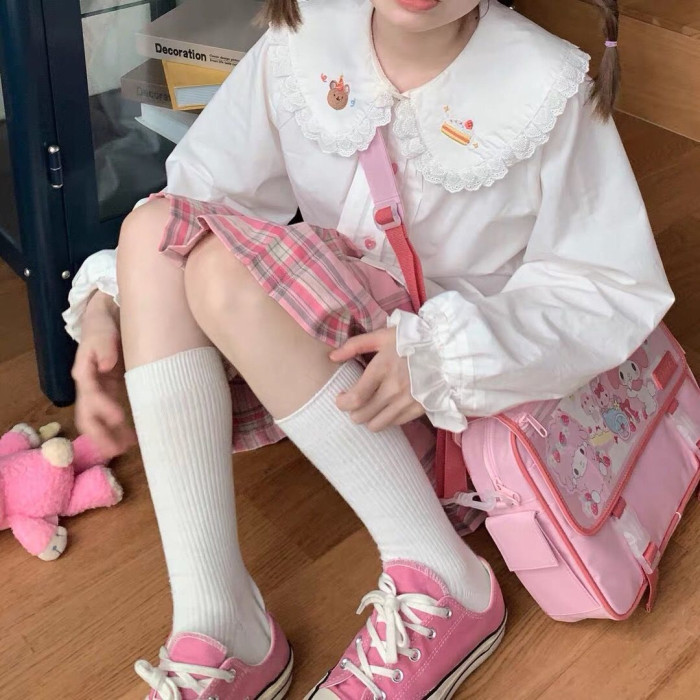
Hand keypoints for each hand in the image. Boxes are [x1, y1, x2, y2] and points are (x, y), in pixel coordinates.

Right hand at [72, 292, 134, 457]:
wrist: (107, 319)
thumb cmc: (103, 326)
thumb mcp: (102, 331)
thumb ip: (103, 346)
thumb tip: (105, 363)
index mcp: (84, 371)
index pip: (91, 394)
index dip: (104, 407)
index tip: (120, 417)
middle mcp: (88, 386)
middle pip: (87, 415)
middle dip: (100, 434)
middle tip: (116, 449)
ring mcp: (98, 391)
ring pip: (97, 420)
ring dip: (108, 437)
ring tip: (125, 449)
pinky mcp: (110, 392)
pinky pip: (109, 416)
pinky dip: (118, 429)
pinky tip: (132, 439)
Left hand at [330, 327, 424, 430]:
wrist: (448, 351)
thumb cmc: (413, 340)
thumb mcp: (383, 336)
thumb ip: (355, 345)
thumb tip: (332, 357)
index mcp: (382, 368)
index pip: (355, 398)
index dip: (342, 403)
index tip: (340, 398)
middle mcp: (394, 389)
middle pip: (362, 416)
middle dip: (353, 412)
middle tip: (355, 403)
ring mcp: (407, 402)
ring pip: (377, 425)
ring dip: (368, 419)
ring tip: (370, 408)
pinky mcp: (418, 410)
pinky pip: (394, 424)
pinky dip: (386, 419)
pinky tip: (386, 408)